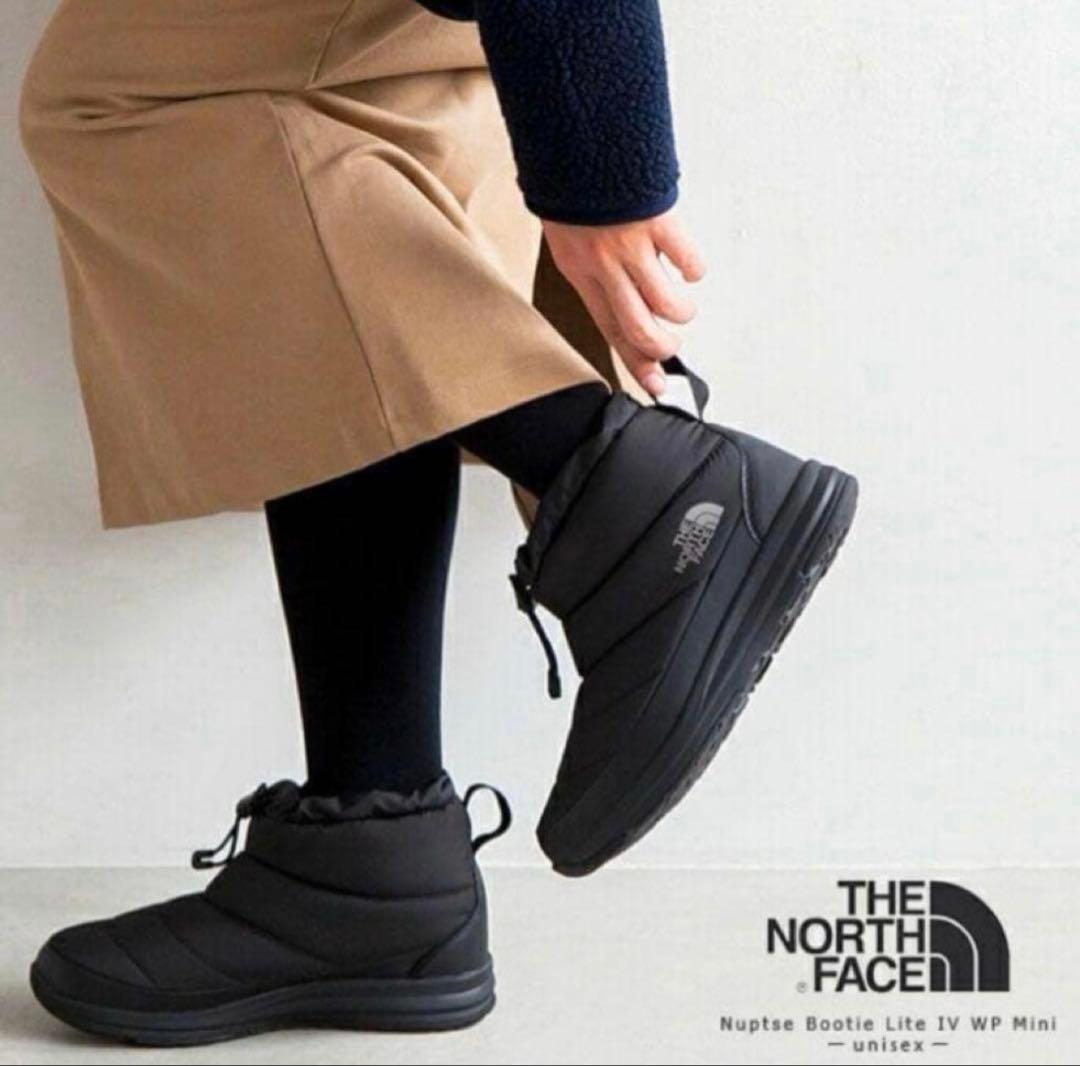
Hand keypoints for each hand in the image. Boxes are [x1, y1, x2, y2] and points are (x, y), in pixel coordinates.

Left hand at [541, 209, 705, 397]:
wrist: (573, 140)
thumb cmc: (573, 191)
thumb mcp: (571, 241)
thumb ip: (597, 273)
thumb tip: (628, 303)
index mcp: (582, 274)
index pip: (611, 333)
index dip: (636, 364)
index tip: (656, 385)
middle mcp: (605, 268)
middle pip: (641, 330)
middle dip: (663, 346)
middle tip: (672, 342)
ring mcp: (631, 247)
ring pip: (668, 305)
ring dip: (682, 310)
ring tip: (680, 298)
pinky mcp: (656, 222)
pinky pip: (687, 262)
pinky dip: (694, 270)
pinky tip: (687, 265)